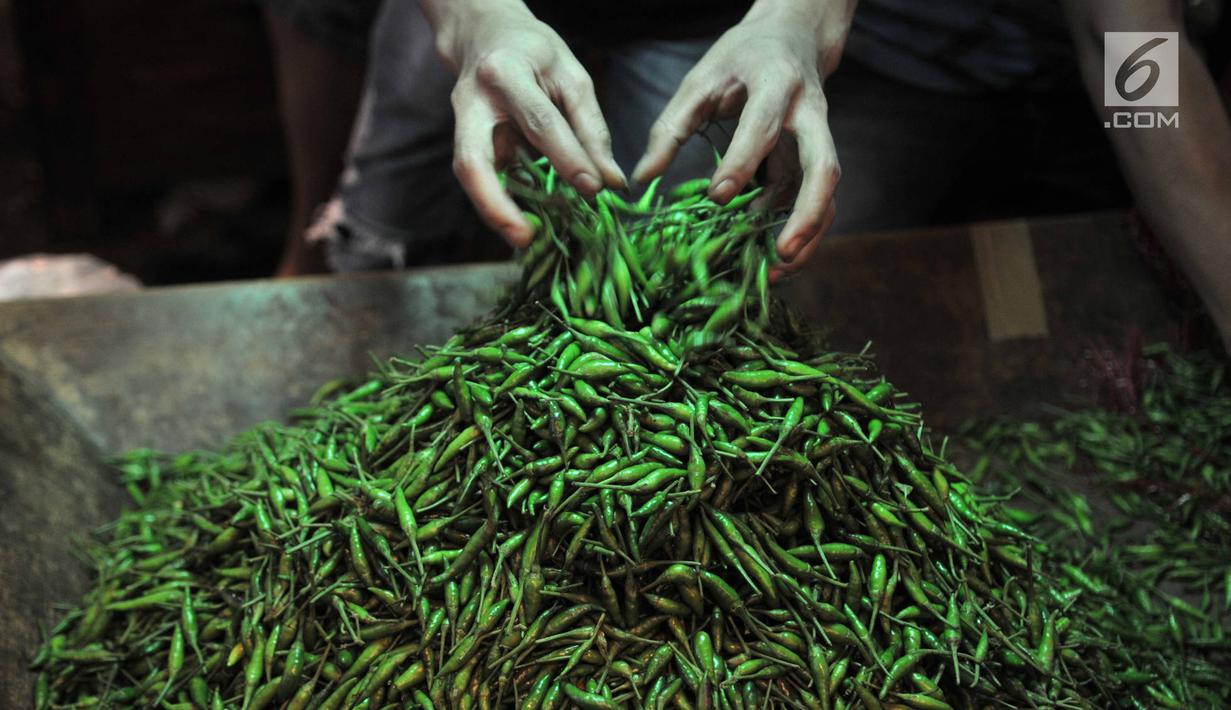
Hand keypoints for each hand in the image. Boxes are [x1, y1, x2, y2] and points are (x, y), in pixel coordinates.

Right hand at [426, 0, 625, 246]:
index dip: (567, 158)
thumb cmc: (533, 53)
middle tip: (524, 237)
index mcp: (504, 74)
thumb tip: (610, 180)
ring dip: (494, 212)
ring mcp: (460, 125)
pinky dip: (501, 203)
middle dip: (495, 203)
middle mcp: (471, 102)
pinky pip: (482, 178)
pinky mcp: (464, 142)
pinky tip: (523, 223)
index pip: (539, 122)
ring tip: (525, 238)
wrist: (483, 34)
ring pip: (469, 176)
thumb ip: (591, 128)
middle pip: (472, 161)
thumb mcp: (572, 76)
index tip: (594, 189)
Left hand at [632, 0, 853, 277]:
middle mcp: (810, 115)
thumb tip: (643, 177)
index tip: (716, 197)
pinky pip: (816, 200)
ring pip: (827, 193)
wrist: (794, 38)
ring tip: (778, 271)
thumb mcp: (700, 80)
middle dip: (805, 213)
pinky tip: (771, 258)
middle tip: (780, 252)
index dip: (741, 163)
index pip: (762, 128)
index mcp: (777, 85)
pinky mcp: (814, 159)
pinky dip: (799, 231)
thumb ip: (670, 126)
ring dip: (808, 234)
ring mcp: (819, 140)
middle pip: (823, 168)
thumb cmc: (742, 58)